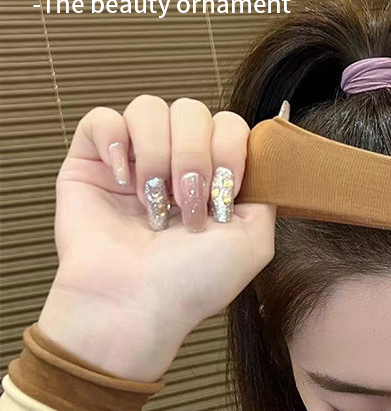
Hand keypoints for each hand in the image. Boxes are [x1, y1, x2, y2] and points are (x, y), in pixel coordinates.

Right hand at [39, 95, 281, 378]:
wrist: (136, 303)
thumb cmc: (193, 281)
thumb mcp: (254, 240)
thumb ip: (268, 190)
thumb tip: (278, 134)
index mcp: (212, 178)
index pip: (229, 124)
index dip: (231, 148)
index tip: (226, 190)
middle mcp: (175, 163)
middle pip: (192, 110)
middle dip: (196, 156)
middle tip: (189, 205)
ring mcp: (133, 160)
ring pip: (149, 107)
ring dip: (159, 155)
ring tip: (155, 203)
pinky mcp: (91, 162)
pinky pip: (102, 118)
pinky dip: (115, 142)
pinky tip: (122, 181)